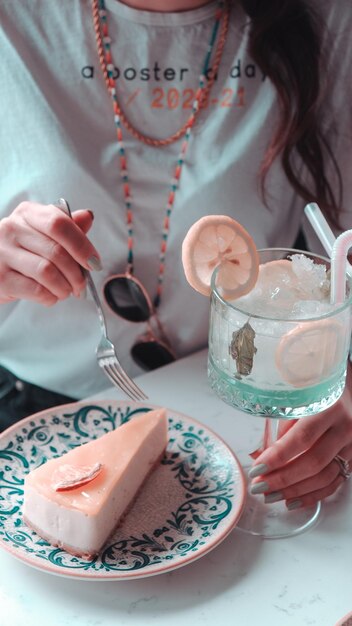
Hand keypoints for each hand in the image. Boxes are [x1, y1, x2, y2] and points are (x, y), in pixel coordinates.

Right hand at [0, 201, 100, 305]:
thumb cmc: (22, 252)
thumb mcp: (43, 235)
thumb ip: (66, 227)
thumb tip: (87, 216)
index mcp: (27, 214)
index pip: (59, 223)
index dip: (82, 245)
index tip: (94, 263)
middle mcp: (11, 229)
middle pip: (56, 251)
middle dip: (76, 273)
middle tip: (81, 285)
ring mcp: (2, 253)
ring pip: (47, 272)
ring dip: (64, 287)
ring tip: (66, 292)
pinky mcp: (0, 278)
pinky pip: (36, 290)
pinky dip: (51, 297)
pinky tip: (51, 296)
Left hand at [249, 364, 351, 508]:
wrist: (350, 387)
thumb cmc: (320, 387)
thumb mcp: (302, 395)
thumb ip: (287, 422)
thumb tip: (265, 453)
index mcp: (330, 407)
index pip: (302, 438)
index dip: (278, 457)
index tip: (257, 469)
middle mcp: (345, 427)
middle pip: (313, 461)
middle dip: (282, 479)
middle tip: (259, 487)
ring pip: (324, 477)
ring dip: (295, 491)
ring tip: (270, 496)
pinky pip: (334, 483)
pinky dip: (313, 495)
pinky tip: (294, 501)